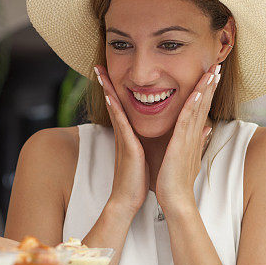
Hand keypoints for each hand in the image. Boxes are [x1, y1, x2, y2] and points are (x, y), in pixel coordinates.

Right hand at [95, 65, 149, 218]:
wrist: (128, 199)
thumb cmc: (138, 178)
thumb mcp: (148, 154)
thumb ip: (153, 141)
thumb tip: (166, 132)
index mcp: (130, 134)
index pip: (124, 107)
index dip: (119, 89)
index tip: (113, 73)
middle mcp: (124, 133)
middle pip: (115, 102)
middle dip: (108, 83)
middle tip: (100, 65)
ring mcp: (124, 139)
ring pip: (115, 108)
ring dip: (109, 89)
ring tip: (101, 72)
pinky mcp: (127, 147)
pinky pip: (121, 124)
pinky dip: (116, 109)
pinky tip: (111, 97)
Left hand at [156, 63, 219, 210]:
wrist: (175, 199)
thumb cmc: (177, 181)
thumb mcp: (188, 157)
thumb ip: (197, 141)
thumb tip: (207, 129)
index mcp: (193, 136)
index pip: (202, 108)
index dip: (208, 90)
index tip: (213, 74)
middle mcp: (194, 135)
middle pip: (204, 104)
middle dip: (211, 84)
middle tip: (218, 64)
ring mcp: (189, 139)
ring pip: (199, 108)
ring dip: (205, 89)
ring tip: (213, 71)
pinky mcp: (181, 145)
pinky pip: (188, 121)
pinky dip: (193, 106)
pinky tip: (197, 92)